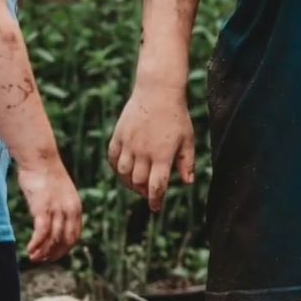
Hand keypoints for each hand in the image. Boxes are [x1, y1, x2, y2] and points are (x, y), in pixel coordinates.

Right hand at [18, 161, 82, 262]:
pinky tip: (30, 249)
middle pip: (66, 240)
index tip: (54, 255)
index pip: (74, 235)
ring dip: (43, 251)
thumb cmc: (46, 175)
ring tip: (34, 258)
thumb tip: (51, 221)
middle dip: (54, 253)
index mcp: (76, 208)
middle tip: (42, 260)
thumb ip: (59, 208)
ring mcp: (57, 210)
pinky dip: (37, 243)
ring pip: (54, 239)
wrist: (41, 159)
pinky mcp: (43, 208)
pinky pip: (43, 232)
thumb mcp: (59, 194)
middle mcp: (70, 210)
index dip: (65, 248)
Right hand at [108, 84, 195, 211]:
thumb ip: (187, 162)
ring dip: (129, 183)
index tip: (157, 208)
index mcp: (163, 155)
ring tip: (136, 184)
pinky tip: (123, 170)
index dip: (156, 201)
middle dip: (144, 192)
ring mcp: (128, 144)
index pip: (157, 186)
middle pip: (138, 182)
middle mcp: (143, 152)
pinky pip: (112, 158)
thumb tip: (187, 183)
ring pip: (123, 173)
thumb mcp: (188, 140)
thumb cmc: (177, 116)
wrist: (158, 91)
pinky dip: (116, 169)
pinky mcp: (118, 136)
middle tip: (149, 193)